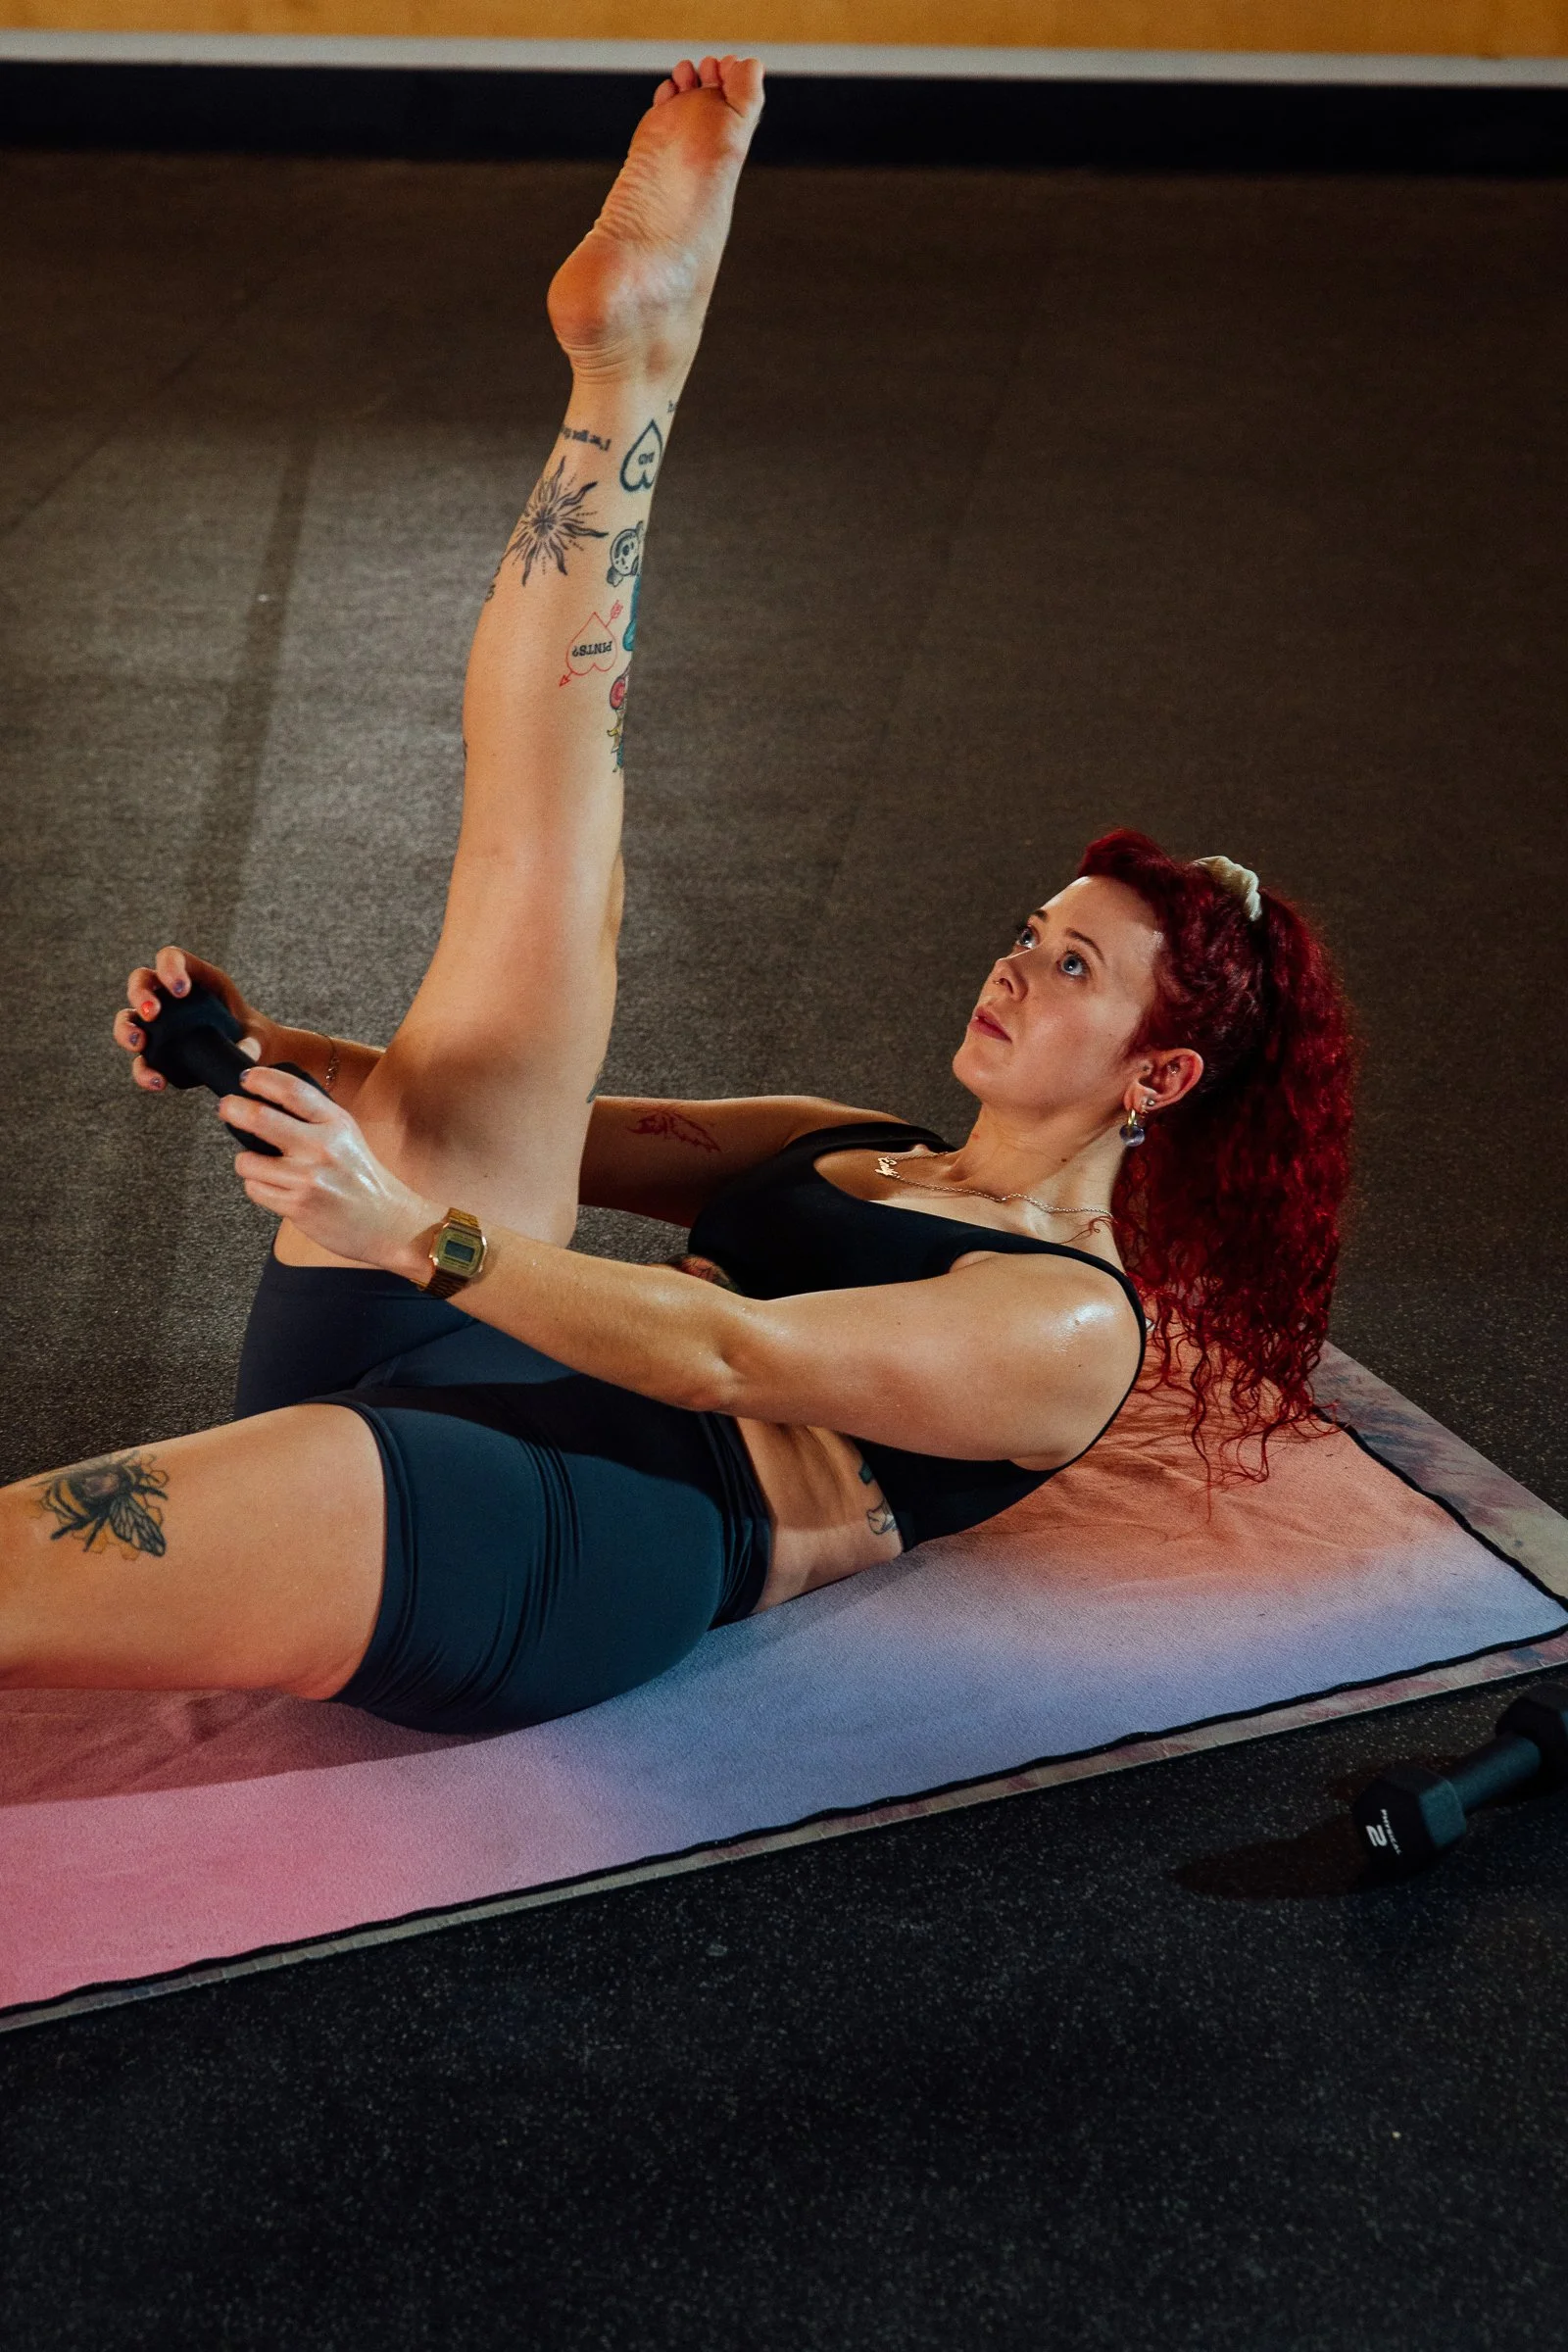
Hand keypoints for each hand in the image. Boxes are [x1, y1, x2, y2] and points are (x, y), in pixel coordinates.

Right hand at [114, 947, 275, 1094]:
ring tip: (139, 1043)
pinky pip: (141, 1059)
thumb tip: (245, 1052)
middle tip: (153, 1014)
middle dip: (141, 995)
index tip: (180, 990)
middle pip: (141, 982)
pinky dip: (143, 1070)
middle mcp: (171, 997)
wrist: (251, 1057)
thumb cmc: (253, 1033)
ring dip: (127, 1029)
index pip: (171, 958)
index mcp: (197, 978)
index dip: (169, 968)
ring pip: (129, 1017)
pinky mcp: (158, 1051)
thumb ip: (254, 1040)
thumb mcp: (258, 1034)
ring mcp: (160, 1023)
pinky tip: (157, 1081)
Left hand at [218, 1065, 434, 1274]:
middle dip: (233, 1109)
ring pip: (248, 1161)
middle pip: (260, 1118)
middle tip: (227, 1107)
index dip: (261, 1079)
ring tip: (266, 1167)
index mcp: (336, 1124)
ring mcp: (308, 1179)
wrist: (389, 1223)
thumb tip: (265, 1101)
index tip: (245, 1078)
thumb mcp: (347, 1136)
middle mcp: (322, 1148)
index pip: (292, 1090)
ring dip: (248, 1163)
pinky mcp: (297, 1207)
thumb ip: (313, 1118)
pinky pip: (255, 1190)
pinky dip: (258, 1187)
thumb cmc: (363, 1180)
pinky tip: (277, 1189)